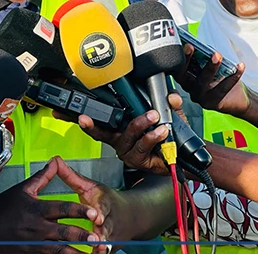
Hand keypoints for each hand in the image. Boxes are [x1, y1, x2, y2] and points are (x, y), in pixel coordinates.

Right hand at [0, 157, 107, 253]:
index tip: (95, 213)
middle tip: (99, 239)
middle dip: (82, 236)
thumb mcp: (23, 189)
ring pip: (60, 251)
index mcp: (37, 209)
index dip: (80, 211)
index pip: (63, 209)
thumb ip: (43, 177)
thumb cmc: (3, 207)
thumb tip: (56, 161)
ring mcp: (34, 244)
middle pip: (64, 233)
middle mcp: (37, 228)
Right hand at [54, 93, 194, 175]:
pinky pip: (141, 147)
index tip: (73, 114)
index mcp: (122, 127)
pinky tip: (160, 132)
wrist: (184, 159)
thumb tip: (171, 96)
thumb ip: (169, 104)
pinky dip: (151, 137)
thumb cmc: (170, 138)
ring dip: (140, 124)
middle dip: (92, 125)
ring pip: (126, 136)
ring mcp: (128, 152)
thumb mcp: (169, 115)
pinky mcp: (137, 161)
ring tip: (153, 117)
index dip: (86, 119)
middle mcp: (121, 140)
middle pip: (101, 132)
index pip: (100, 121)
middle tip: (87, 117)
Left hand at [54, 156, 132, 249]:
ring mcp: (111, 235)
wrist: (131, 216)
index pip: (104, 207)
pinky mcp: (110, 247)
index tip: (98, 218)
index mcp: (105, 203)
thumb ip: (71, 177)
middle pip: (106, 228)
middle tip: (98, 240)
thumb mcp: (90, 186)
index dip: (101, 212)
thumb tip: (54, 160)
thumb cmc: (106, 200)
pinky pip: (105, 252)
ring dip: (103, 248)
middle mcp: (109, 220)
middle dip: (102, 234)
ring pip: (107, 243)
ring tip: (98, 251)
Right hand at [175, 46, 248, 114]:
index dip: (178, 57)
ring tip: (217, 55)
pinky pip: (221, 89)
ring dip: (210, 67)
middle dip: (188, 60)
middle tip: (193, 47)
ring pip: (202, 83)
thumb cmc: (222, 78)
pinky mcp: (213, 103)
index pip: (177, 69)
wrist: (237, 98)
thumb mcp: (210, 65)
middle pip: (185, 76)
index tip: (185, 45)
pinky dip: (232, 77)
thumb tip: (201, 44)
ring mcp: (200, 97)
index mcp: (187, 78)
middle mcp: (190, 89)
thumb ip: (203, 57)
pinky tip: (240, 66)